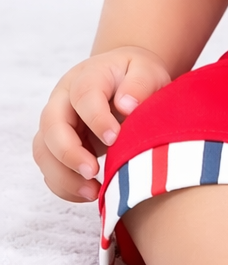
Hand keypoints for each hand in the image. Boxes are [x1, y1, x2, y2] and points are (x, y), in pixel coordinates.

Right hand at [32, 47, 171, 202]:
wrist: (124, 80)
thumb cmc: (135, 76)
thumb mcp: (146, 71)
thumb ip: (140, 84)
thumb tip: (127, 105)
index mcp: (87, 76)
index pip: (83, 96)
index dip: (96, 119)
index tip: (115, 138)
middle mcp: (63, 99)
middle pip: (51, 125)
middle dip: (69, 152)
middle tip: (93, 171)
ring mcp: (56, 123)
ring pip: (44, 151)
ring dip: (63, 176)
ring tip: (93, 192)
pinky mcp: (57, 145)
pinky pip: (50, 168)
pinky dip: (64, 186)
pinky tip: (90, 193)